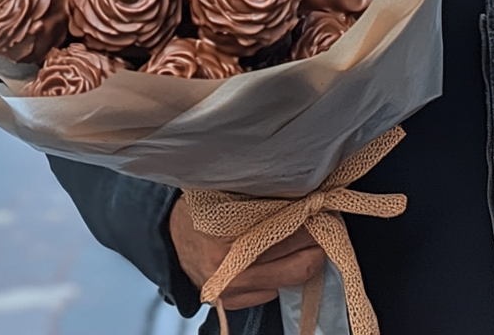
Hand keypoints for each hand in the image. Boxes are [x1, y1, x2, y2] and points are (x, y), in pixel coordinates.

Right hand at [169, 196, 325, 310]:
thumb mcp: (224, 193)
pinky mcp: (232, 303)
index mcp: (228, 239)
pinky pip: (272, 293)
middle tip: (325, 222)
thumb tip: (301, 190)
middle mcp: (232, 271)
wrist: (168, 238)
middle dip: (315, 242)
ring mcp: (233, 291)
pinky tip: (284, 257)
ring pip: (290, 279)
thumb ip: (260, 194)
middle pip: (296, 263)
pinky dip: (283, 274)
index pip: (286, 232)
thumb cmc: (198, 210)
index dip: (309, 218)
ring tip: (310, 238)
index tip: (322, 206)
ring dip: (304, 258)